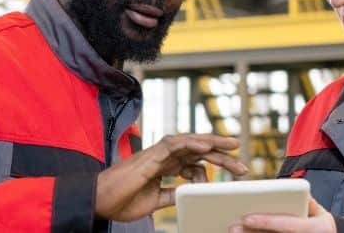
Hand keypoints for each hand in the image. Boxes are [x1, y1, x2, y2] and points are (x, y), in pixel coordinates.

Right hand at [94, 134, 249, 220]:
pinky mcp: (150, 156)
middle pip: (198, 150)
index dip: (216, 166)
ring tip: (232, 144)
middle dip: (222, 154)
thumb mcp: (155, 201)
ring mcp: (157, 154)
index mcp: (166, 167)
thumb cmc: (122, 200)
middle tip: (243, 164)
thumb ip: (171, 195)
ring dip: (212, 142)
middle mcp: (164, 157)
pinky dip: (191, 143)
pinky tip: (207, 147)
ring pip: (190, 142)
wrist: (100, 201)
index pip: (196, 162)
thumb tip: (188, 195)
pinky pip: (174, 145)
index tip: (234, 174)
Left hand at [230, 198, 336, 232]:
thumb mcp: (318, 210)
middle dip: (252, 232)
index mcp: (314, 228)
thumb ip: (304, 199)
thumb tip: (287, 189)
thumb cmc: (320, 223)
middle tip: (232, 226)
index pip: (287, 224)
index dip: (266, 222)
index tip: (247, 217)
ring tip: (234, 231)